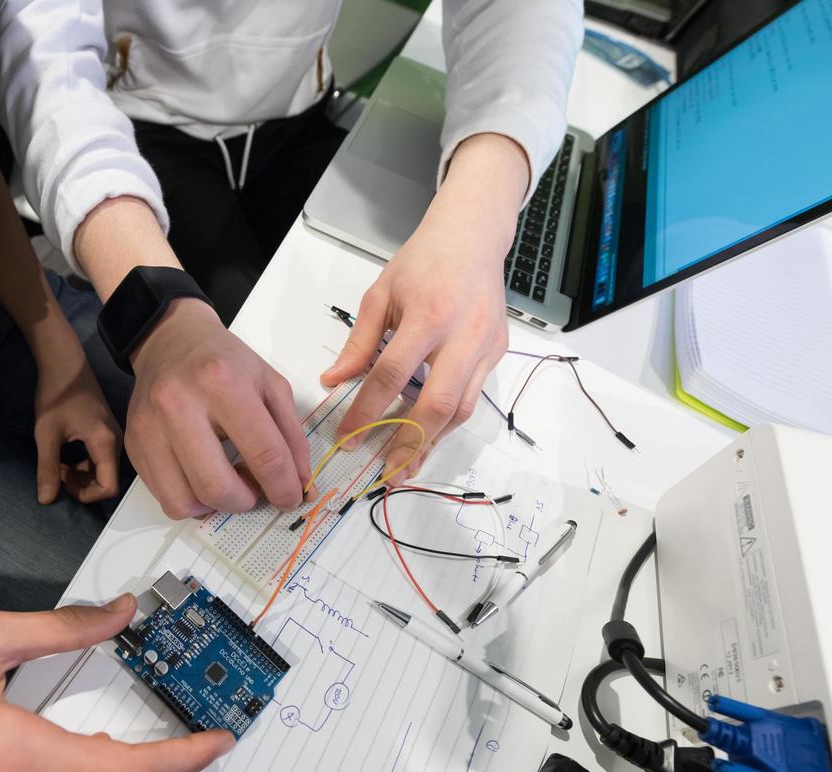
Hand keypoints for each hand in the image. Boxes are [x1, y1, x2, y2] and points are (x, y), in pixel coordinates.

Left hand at [34, 338, 122, 503]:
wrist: (65, 363)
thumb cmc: (56, 394)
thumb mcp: (46, 433)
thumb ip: (47, 468)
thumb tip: (45, 500)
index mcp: (106, 442)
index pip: (108, 487)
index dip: (85, 495)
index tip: (61, 482)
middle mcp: (116, 441)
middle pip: (107, 480)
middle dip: (81, 485)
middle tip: (56, 472)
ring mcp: (114, 435)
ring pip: (104, 470)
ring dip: (81, 475)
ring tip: (58, 464)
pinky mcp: (108, 431)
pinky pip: (101, 458)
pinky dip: (84, 464)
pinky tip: (65, 454)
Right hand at [127, 299, 309, 518]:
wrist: (170, 339)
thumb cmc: (224, 362)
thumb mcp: (270, 384)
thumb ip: (291, 436)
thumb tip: (301, 486)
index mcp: (222, 382)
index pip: (263, 454)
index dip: (284, 487)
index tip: (290, 498)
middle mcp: (178, 404)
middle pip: (218, 487)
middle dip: (246, 502)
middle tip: (256, 491)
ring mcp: (149, 427)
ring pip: (185, 502)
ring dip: (216, 506)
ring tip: (229, 484)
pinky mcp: (134, 444)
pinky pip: (164, 498)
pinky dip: (191, 500)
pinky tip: (203, 479)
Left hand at [321, 134, 528, 480]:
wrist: (472, 237)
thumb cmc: (421, 263)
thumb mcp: (380, 295)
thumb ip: (358, 343)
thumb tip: (333, 382)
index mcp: (427, 315)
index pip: (391, 375)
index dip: (367, 412)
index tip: (347, 438)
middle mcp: (462, 335)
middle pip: (437, 404)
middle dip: (409, 443)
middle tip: (386, 473)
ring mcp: (486, 346)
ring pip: (461, 409)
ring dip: (432, 442)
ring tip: (406, 466)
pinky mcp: (498, 353)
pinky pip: (472, 398)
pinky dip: (448, 423)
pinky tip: (427, 437)